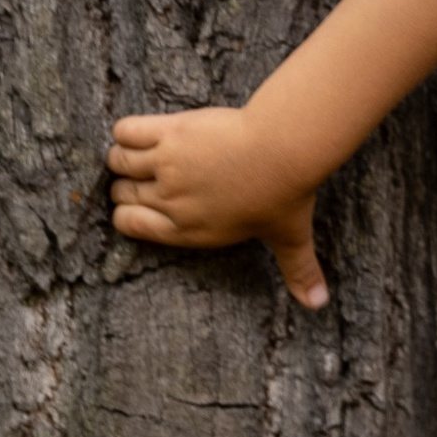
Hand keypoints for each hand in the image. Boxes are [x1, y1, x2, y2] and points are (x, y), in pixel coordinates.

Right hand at [107, 108, 329, 309]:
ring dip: (122, 158)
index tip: (139, 203)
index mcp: (188, 229)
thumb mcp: (289, 238)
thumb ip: (298, 272)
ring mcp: (166, 164)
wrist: (284, 149)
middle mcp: (170, 200)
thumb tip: (318, 305)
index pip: (129, 225)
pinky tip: (139, 132)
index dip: (129, 213)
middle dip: (127, 186)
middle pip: (122, 193)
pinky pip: (125, 131)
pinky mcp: (169, 132)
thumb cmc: (286, 193)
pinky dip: (125, 131)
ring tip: (136, 154)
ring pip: (118, 161)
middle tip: (146, 176)